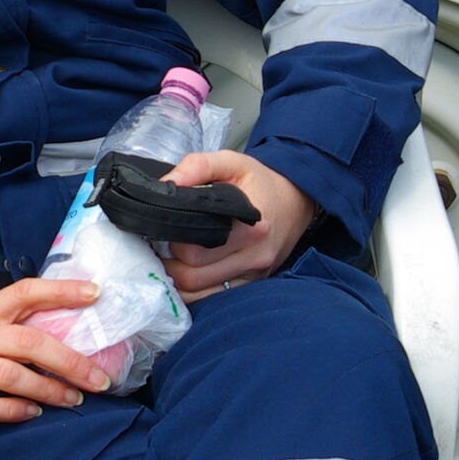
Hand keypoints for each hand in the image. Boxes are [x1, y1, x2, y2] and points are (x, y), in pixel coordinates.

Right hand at [0, 278, 111, 423]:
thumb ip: (0, 326)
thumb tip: (52, 331)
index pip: (23, 292)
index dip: (61, 291)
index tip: (96, 294)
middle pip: (28, 341)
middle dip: (70, 361)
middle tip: (99, 379)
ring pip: (13, 376)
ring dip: (49, 390)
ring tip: (72, 400)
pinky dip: (14, 411)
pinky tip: (32, 414)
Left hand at [159, 151, 316, 302]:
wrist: (297, 200)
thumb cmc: (260, 182)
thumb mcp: (232, 161)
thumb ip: (198, 166)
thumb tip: (167, 184)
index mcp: (248, 228)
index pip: (194, 249)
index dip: (170, 240)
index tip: (161, 227)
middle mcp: (253, 257)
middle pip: (193, 275)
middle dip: (170, 261)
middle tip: (161, 243)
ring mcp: (254, 274)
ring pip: (200, 293)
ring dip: (178, 280)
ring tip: (171, 257)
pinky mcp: (254, 283)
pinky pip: (216, 297)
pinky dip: (195, 290)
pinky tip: (187, 270)